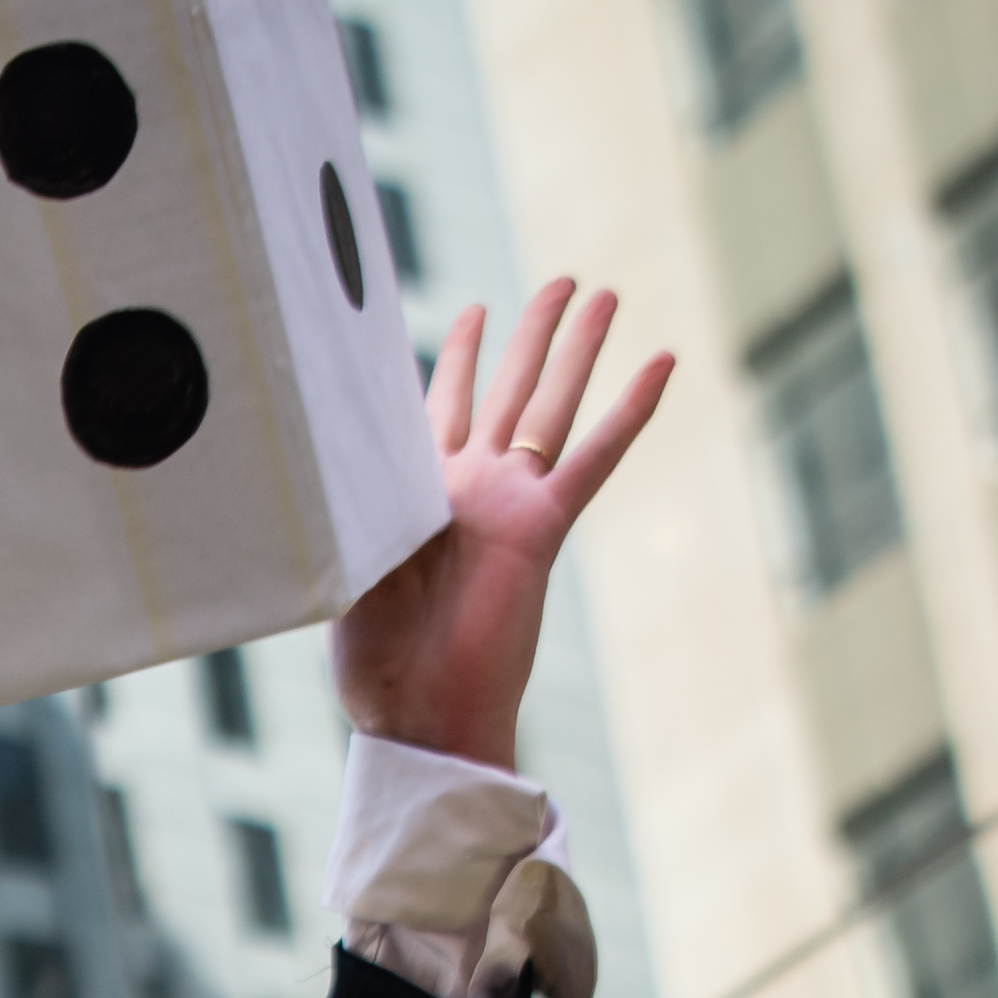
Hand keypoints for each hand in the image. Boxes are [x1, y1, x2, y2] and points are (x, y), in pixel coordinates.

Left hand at [335, 279, 672, 773]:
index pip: (437, 404)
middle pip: (507, 387)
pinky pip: (594, 457)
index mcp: (415, 492)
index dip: (459, 356)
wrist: (421, 715)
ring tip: (602, 291)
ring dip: (575, 347)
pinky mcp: (541, 526)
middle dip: (532, 332)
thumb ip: (355, 507)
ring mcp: (508, 502)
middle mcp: (468, 486)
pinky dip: (629, 409)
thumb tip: (335, 450)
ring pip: (549, 405)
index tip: (477, 310)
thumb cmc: (375, 662)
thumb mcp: (347, 569)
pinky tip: (661, 361)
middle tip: (559, 283)